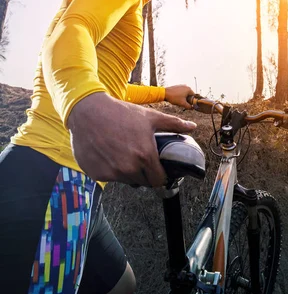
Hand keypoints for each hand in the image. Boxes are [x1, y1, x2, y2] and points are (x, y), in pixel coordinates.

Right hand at [67, 92, 196, 186]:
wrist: (89, 111)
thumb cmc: (121, 113)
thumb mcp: (150, 117)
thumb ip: (173, 124)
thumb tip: (192, 126)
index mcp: (145, 156)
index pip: (158, 180)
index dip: (160, 175)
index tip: (157, 169)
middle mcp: (129, 168)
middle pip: (143, 182)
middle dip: (144, 173)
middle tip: (140, 159)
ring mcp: (111, 173)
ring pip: (126, 181)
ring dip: (128, 172)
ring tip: (124, 154)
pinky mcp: (97, 174)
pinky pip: (109, 178)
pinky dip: (110, 170)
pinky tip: (109, 155)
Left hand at [165, 84, 194, 108]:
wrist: (165, 93)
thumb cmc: (174, 97)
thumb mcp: (183, 104)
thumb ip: (189, 106)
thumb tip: (192, 108)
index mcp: (189, 89)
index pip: (194, 96)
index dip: (192, 102)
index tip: (189, 105)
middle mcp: (186, 86)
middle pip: (189, 95)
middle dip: (187, 100)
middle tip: (183, 104)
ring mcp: (181, 86)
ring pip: (185, 94)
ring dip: (183, 98)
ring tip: (179, 101)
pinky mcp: (177, 86)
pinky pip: (181, 92)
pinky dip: (180, 96)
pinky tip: (176, 99)